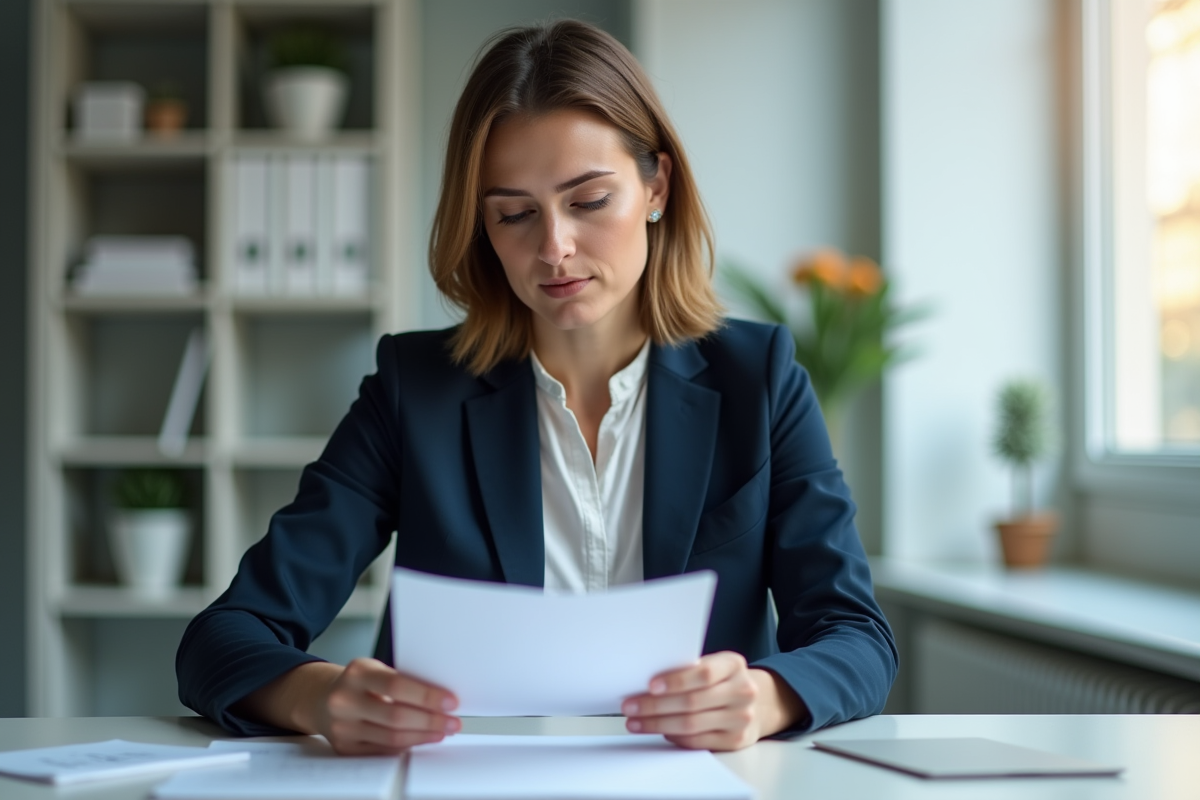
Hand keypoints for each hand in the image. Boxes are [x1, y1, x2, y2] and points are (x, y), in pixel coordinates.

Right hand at [312, 658, 460, 754]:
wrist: (322, 698)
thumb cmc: (358, 683)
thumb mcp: (375, 670)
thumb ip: (402, 680)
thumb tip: (441, 698)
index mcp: (357, 673)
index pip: (397, 685)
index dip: (427, 696)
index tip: (450, 701)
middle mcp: (345, 699)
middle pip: (396, 715)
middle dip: (431, 720)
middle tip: (453, 721)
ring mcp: (342, 726)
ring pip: (391, 737)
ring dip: (423, 735)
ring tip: (443, 730)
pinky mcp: (344, 747)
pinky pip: (383, 750)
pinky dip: (407, 745)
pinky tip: (422, 738)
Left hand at [621, 652, 805, 750]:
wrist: (757, 702)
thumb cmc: (724, 680)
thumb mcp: (714, 664)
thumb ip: (689, 669)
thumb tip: (646, 682)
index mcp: (734, 664)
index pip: (703, 673)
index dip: (675, 681)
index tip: (650, 686)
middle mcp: (742, 691)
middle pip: (692, 702)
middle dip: (655, 706)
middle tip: (631, 706)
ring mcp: (741, 718)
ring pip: (692, 724)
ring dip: (658, 724)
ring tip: (636, 722)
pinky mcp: (736, 740)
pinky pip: (698, 741)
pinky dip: (674, 737)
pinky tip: (659, 731)